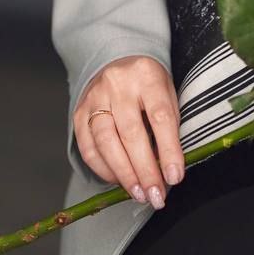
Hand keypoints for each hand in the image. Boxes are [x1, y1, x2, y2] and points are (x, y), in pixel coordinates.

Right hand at [74, 55, 184, 207]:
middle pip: (131, 133)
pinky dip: (103, 169)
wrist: (117, 59)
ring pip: (106, 142)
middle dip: (145, 170)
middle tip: (156, 195)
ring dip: (124, 174)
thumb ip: (168, 124)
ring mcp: (95, 98)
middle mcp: (118, 84)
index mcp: (147, 75)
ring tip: (138, 193)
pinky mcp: (79, 112)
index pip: (160, 116)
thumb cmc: (147, 83)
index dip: (168, 150)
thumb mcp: (166, 91)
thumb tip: (170, 168)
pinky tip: (118, 180)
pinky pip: (88, 148)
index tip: (175, 176)